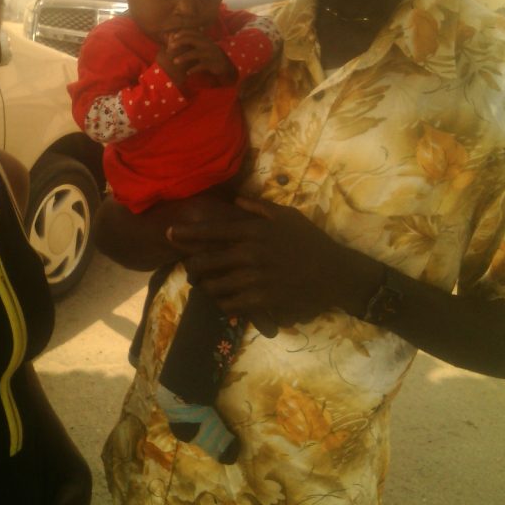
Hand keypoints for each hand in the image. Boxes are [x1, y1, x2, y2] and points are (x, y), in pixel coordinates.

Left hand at [157, 30, 235, 85]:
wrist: (223, 63)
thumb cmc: (208, 53)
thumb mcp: (201, 45)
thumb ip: (190, 40)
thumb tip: (172, 36)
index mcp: (203, 38)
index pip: (191, 32)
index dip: (181, 33)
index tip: (173, 37)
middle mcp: (206, 44)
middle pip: (191, 40)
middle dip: (180, 42)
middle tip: (170, 48)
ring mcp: (209, 53)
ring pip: (195, 53)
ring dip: (184, 57)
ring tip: (175, 61)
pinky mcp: (211, 63)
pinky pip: (201, 66)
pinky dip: (193, 69)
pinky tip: (187, 72)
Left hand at [169, 196, 378, 332]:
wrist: (335, 273)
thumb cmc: (311, 242)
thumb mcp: (288, 216)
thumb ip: (259, 207)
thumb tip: (236, 198)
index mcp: (254, 230)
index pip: (212, 230)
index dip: (187, 233)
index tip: (169, 234)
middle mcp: (250, 253)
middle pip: (206, 261)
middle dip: (191, 266)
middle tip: (189, 269)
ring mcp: (255, 278)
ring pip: (215, 286)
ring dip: (207, 287)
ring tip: (205, 287)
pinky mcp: (262, 300)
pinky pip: (231, 305)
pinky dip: (224, 303)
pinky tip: (226, 301)